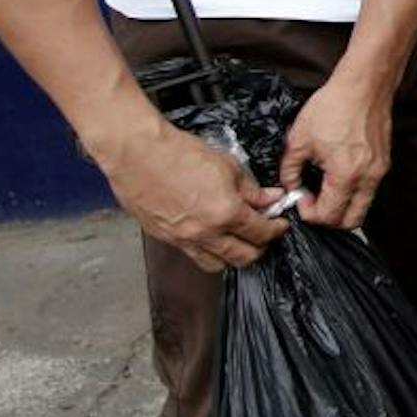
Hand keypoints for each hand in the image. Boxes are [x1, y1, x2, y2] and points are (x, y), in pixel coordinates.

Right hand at [99, 118, 286, 271]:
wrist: (137, 152)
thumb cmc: (178, 153)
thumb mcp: (227, 165)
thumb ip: (252, 189)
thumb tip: (271, 199)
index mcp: (225, 213)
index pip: (261, 233)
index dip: (276, 230)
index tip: (280, 224)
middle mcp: (205, 233)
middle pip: (243, 257)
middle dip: (259, 248)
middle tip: (263, 235)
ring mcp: (182, 239)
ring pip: (216, 264)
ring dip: (232, 256)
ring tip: (237, 241)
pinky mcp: (164, 237)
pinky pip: (192, 255)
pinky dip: (206, 251)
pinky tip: (210, 236)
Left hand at [278, 69, 392, 228]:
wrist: (363, 87)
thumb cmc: (334, 106)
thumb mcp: (299, 139)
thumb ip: (289, 170)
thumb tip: (290, 186)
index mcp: (345, 174)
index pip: (329, 216)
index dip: (309, 213)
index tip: (301, 198)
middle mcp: (367, 178)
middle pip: (350, 222)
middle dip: (328, 218)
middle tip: (313, 201)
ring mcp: (379, 172)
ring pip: (362, 208)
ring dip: (342, 207)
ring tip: (325, 188)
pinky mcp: (383, 164)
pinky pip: (368, 192)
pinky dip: (352, 193)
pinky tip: (337, 176)